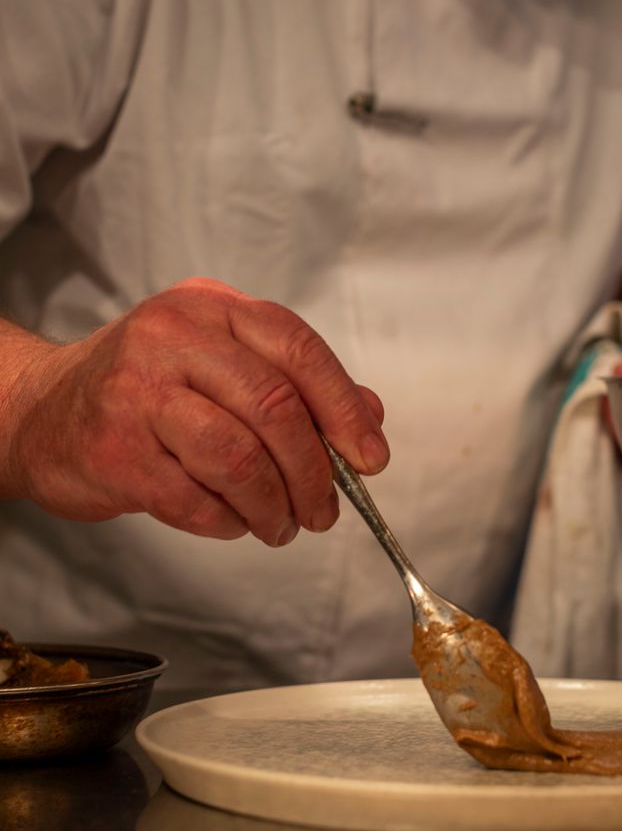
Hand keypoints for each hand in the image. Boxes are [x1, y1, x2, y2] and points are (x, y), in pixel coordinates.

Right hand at [3, 278, 388, 545]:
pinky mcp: (115, 451)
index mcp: (211, 307)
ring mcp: (137, 392)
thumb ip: (296, 383)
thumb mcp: (220, 361)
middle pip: (274, 407)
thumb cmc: (144, 387)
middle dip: (314, 471)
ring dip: (274, 506)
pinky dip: (229, 521)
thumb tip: (369, 418)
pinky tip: (234, 520)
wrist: (41, 409)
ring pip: (239, 459)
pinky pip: (196, 500)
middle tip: (325, 509)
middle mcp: (172, 338)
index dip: (343, 408)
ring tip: (281, 523)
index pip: (297, 348)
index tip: (370, 457)